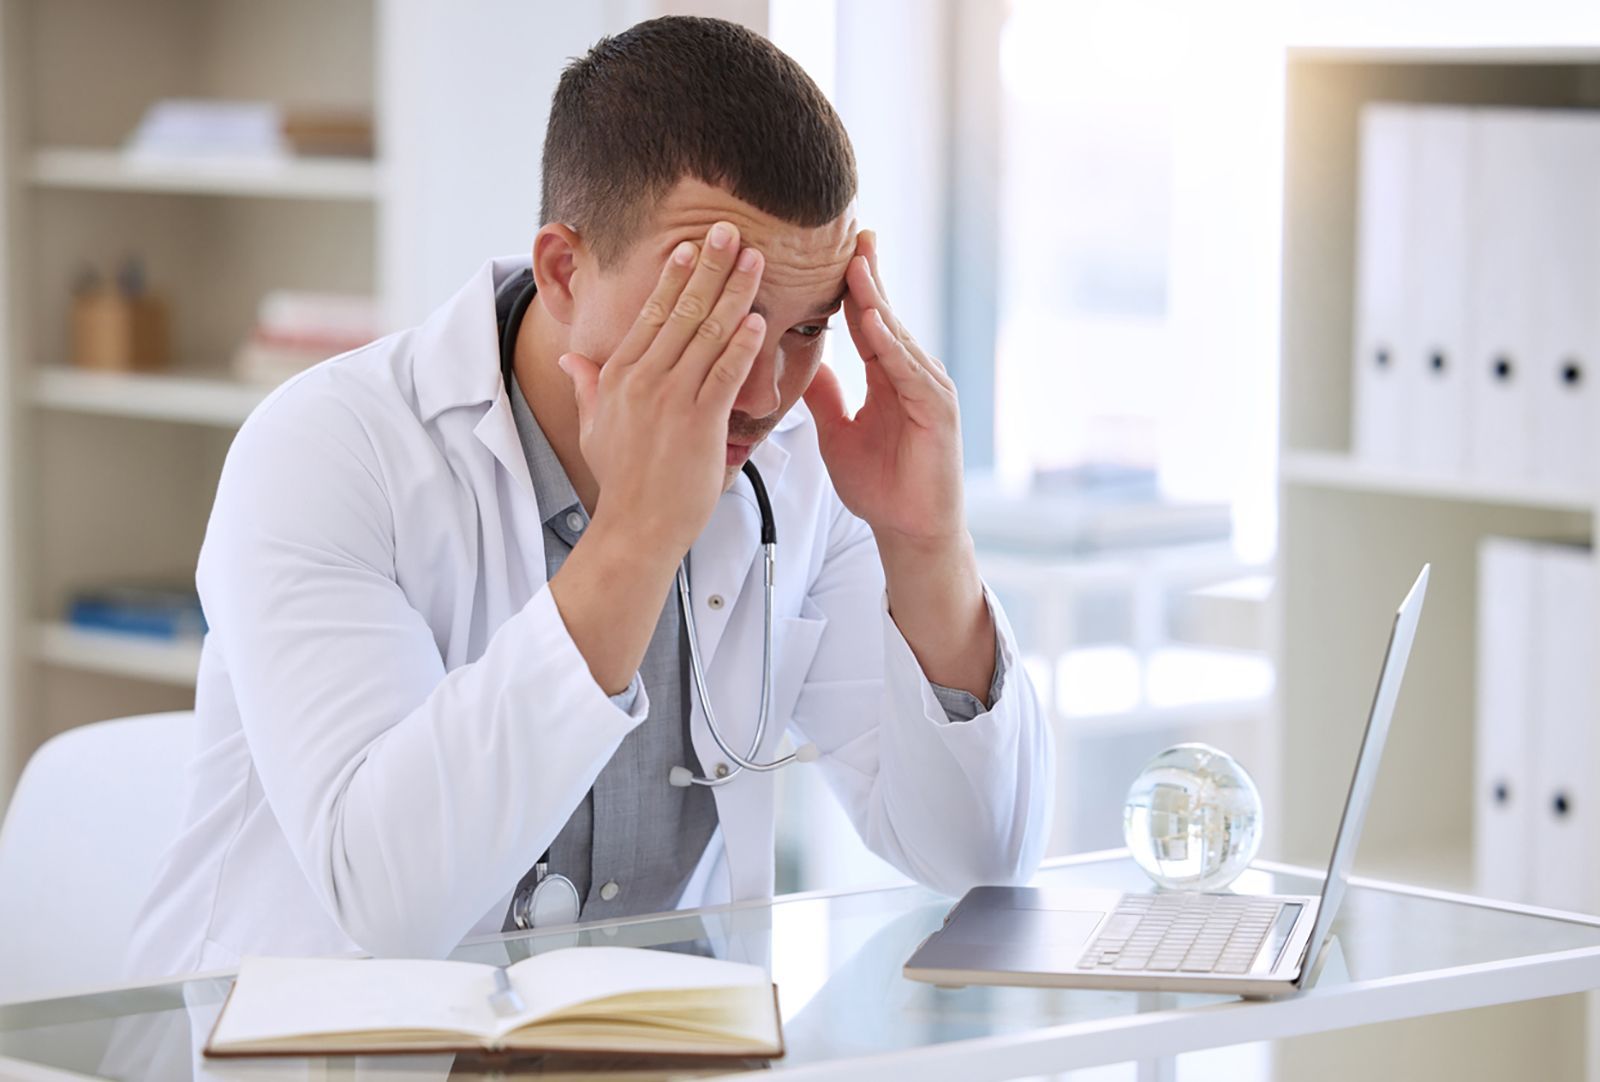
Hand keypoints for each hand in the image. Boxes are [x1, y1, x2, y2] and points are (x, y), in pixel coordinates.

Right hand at [560, 222, 765, 560]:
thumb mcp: (594, 427)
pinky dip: (743, 346)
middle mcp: (644, 379)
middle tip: (731, 232)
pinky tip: (758, 320)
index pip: (651, 313)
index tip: (692, 246)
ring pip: (707, 334)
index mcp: (619, 375)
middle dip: (710, 268)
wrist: (636, 526)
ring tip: (755, 261)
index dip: (674, 276)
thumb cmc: (621, 480)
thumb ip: (587, 386)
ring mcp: (672, 400)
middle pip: (682, 310)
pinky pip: (725, 375)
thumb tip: (571, 359)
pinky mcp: (699, 423)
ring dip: (734, 293)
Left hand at [802, 230, 965, 548]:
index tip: (837, 251)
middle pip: (887, 317)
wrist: (909, 530)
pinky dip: (892, 347)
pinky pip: (910, 372)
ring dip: (877, 303)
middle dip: (870, 277)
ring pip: (898, 338)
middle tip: (856, 234)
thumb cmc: (879, 486)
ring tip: (857, 267)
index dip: (853, 288)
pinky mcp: (939, 411)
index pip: (868, 322)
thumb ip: (825, 397)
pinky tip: (875, 324)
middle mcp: (912, 375)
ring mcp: (929, 390)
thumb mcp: (837, 433)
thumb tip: (803, 364)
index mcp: (888, 377)